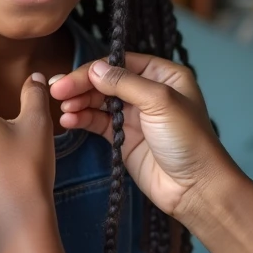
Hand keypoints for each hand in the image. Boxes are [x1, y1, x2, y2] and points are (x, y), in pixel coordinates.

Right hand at [50, 54, 234, 222]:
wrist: (196, 188)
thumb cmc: (188, 140)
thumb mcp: (159, 102)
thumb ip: (124, 83)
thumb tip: (94, 68)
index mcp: (163, 75)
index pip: (120, 63)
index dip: (94, 69)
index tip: (70, 78)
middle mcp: (148, 91)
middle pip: (106, 81)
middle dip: (81, 85)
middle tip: (56, 91)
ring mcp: (135, 116)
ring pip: (99, 101)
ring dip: (79, 102)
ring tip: (62, 108)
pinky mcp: (124, 138)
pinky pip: (98, 122)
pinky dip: (82, 119)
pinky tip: (69, 120)